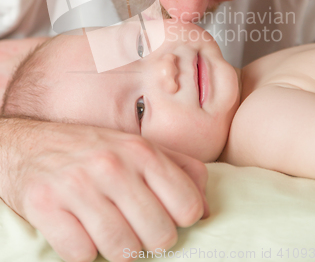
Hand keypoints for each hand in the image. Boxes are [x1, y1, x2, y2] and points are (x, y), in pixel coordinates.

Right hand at [0, 119, 208, 261]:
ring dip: (118, 249)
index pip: (188, 205)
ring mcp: (78, 186)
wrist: (27, 145)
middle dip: (150, 239)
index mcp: (140, 150)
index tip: (164, 214)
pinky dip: (83, 250)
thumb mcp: (138, 147)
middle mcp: (111, 165)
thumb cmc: (91, 150)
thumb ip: (180, 169)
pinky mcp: (46, 207)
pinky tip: (78, 228)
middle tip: (134, 225)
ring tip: (107, 229)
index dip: (181, 218)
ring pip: (123, 251)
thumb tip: (207, 208)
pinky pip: (82, 255)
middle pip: (160, 235)